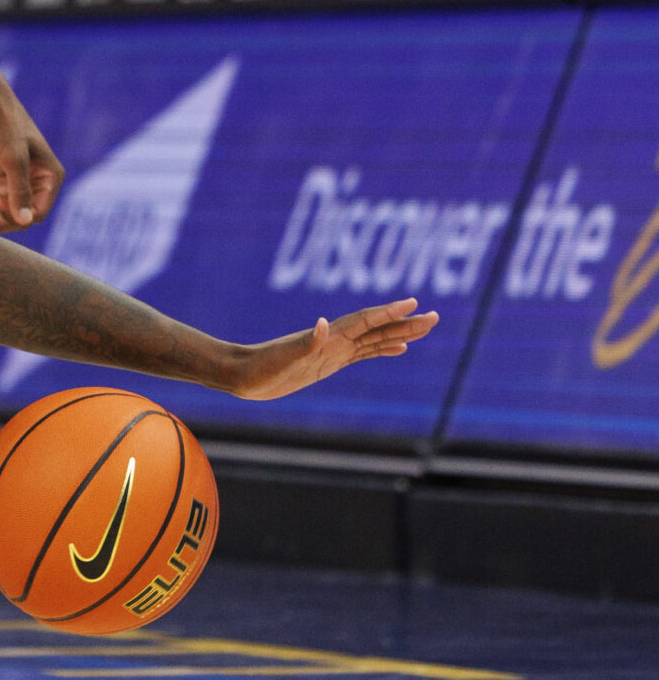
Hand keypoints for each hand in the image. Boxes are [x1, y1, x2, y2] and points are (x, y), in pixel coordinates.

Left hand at [0, 91, 62, 232]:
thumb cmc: (4, 128)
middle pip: (24, 216)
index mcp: (51, 177)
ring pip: (11, 214)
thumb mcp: (13, 160)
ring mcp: (22, 183)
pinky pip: (1, 206)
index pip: (39, 212)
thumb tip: (26, 221)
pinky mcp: (5, 181)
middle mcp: (40, 183)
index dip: (18, 216)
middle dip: (2, 221)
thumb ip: (20, 191)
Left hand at [223, 300, 441, 399]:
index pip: (366, 321)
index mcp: (328, 337)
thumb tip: (322, 324)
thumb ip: (305, 343)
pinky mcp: (329, 363)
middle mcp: (334, 340)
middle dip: (405, 322)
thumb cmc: (261, 367)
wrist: (243, 376)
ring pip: (375, 339)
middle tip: (435, 317)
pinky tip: (398, 349)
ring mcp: (333, 351)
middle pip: (378, 328)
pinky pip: (363, 354)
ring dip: (400, 333)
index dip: (389, 312)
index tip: (413, 303)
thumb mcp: (283, 358)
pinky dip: (383, 349)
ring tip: (426, 328)